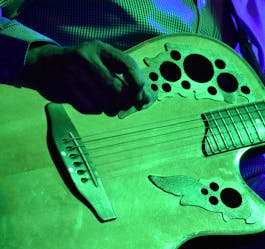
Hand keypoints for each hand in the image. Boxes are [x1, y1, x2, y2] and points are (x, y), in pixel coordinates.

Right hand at [20, 41, 151, 115]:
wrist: (45, 66)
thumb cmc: (85, 68)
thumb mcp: (105, 64)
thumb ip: (127, 79)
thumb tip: (147, 99)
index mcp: (101, 49)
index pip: (128, 65)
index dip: (138, 85)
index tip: (140, 97)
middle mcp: (86, 57)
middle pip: (116, 88)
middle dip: (125, 102)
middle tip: (125, 106)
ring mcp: (72, 73)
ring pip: (103, 101)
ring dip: (111, 109)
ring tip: (110, 107)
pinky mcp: (63, 88)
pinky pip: (90, 108)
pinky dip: (96, 110)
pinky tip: (93, 104)